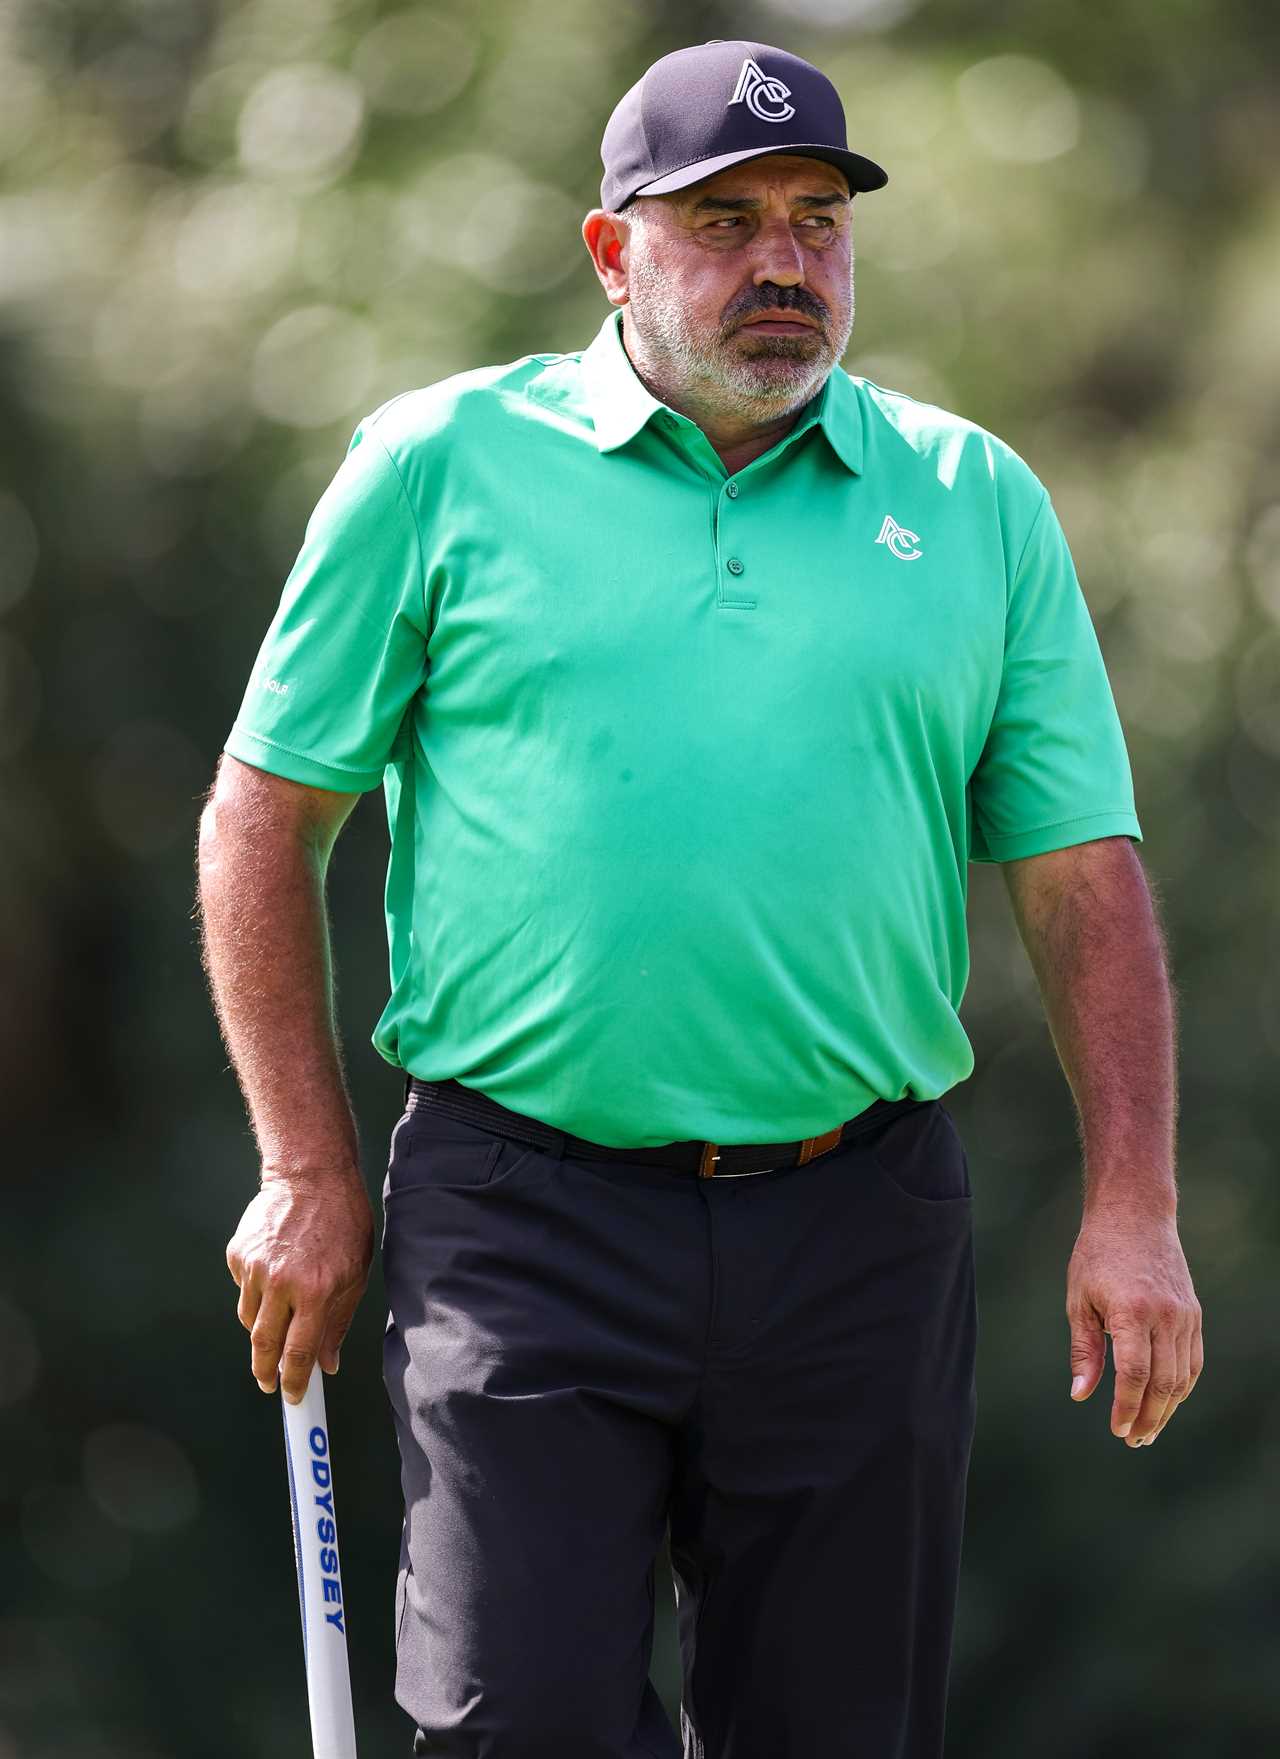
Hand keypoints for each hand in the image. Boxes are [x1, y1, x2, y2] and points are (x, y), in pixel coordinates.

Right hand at [226, 1168, 373, 1403]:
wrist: (311, 1176)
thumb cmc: (343, 1224)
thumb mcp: (354, 1275)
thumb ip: (337, 1322)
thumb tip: (327, 1365)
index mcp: (317, 1291)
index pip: (299, 1353)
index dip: (295, 1382)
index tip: (293, 1399)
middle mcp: (282, 1282)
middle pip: (264, 1344)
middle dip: (265, 1371)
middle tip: (269, 1382)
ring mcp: (255, 1267)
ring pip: (250, 1319)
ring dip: (262, 1329)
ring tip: (279, 1317)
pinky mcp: (238, 1254)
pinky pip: (244, 1289)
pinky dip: (256, 1292)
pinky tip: (274, 1273)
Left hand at [1065, 1207, 1202, 1446]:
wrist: (1135, 1215)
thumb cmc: (1098, 1255)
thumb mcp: (1079, 1300)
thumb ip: (1084, 1351)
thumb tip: (1081, 1395)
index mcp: (1131, 1311)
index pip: (1134, 1375)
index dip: (1127, 1408)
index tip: (1117, 1430)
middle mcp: (1164, 1316)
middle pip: (1163, 1383)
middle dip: (1148, 1418)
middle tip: (1133, 1440)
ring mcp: (1184, 1316)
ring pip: (1182, 1377)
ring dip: (1167, 1409)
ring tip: (1149, 1430)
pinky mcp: (1194, 1314)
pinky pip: (1193, 1361)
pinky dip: (1181, 1387)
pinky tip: (1166, 1401)